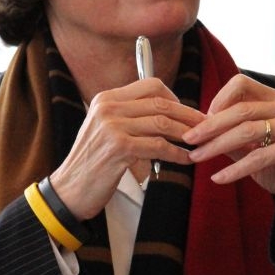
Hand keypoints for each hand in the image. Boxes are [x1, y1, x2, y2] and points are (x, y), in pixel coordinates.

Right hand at [49, 78, 203, 221]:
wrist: (69, 190)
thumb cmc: (92, 163)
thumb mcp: (104, 130)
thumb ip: (127, 117)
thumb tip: (164, 112)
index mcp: (106, 99)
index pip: (149, 84)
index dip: (173, 96)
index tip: (185, 111)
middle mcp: (108, 107)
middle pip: (160, 102)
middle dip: (188, 114)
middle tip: (205, 126)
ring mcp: (112, 126)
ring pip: (162, 123)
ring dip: (186, 134)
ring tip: (200, 143)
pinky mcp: (119, 147)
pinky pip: (158, 147)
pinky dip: (177, 154)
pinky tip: (186, 160)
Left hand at [182, 73, 274, 232]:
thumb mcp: (252, 149)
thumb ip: (231, 136)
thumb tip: (199, 129)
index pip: (241, 84)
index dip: (217, 99)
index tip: (200, 122)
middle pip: (240, 109)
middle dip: (209, 126)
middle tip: (188, 139)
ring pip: (246, 131)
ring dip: (216, 146)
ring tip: (196, 158)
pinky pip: (258, 156)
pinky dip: (234, 169)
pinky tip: (218, 178)